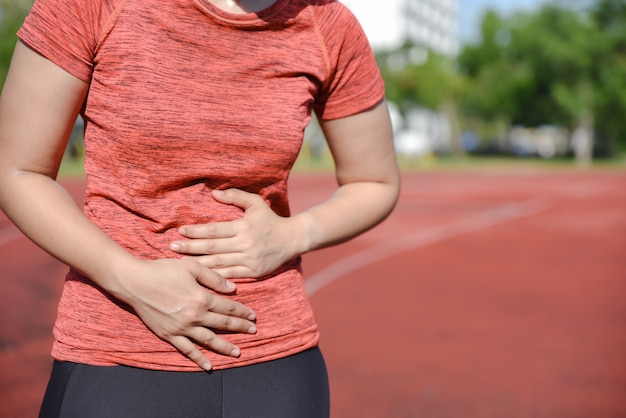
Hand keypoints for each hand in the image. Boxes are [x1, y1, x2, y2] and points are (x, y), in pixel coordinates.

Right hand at [123, 257, 256, 370]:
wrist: (135, 282)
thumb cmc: (163, 270)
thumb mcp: (191, 267)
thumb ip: (214, 278)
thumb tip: (233, 289)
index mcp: (202, 298)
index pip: (228, 307)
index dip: (242, 312)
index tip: (253, 316)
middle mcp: (194, 316)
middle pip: (223, 324)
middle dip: (240, 328)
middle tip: (253, 332)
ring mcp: (182, 328)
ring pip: (209, 340)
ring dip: (225, 347)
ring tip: (238, 353)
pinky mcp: (169, 335)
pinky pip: (187, 350)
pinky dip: (199, 359)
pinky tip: (209, 366)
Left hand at [170, 189, 305, 278]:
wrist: (293, 239)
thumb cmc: (271, 219)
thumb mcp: (256, 203)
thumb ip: (236, 196)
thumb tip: (214, 193)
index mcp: (244, 227)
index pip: (215, 230)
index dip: (196, 231)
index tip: (180, 230)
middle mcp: (246, 244)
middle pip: (212, 247)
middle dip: (190, 247)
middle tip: (172, 247)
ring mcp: (249, 260)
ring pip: (218, 263)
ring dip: (198, 263)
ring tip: (181, 262)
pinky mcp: (253, 272)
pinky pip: (230, 276)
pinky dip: (214, 277)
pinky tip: (201, 277)